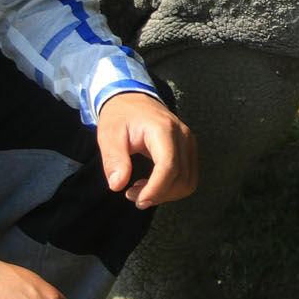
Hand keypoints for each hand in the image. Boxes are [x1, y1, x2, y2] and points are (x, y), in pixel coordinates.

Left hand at [95, 91, 196, 208]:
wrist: (131, 99)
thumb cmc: (120, 116)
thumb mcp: (109, 135)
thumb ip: (113, 159)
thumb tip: (117, 185)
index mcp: (162, 129)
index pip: (168, 166)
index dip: (156, 189)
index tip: (138, 200)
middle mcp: (182, 135)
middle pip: (181, 178)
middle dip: (158, 194)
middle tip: (133, 195)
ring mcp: (189, 141)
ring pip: (188, 181)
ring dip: (166, 194)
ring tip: (142, 190)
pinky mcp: (189, 148)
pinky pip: (188, 177)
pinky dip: (172, 188)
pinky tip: (152, 184)